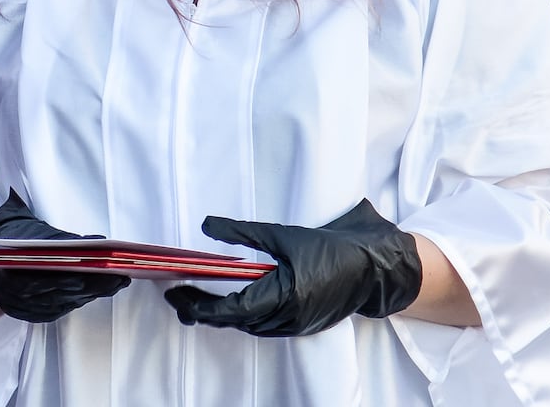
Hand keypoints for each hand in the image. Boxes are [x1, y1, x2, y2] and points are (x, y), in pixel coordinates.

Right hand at [0, 190, 130, 322]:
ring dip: (93, 293)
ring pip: (66, 302)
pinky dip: (80, 300)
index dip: (83, 270)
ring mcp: (25, 307)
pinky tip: (98, 291)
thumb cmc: (8, 238)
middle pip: (65, 290)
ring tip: (117, 281)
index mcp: (13, 269)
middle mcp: (18, 294)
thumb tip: (94, 244)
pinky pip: (60, 309)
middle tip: (121, 274)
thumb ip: (58, 239)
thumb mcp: (26, 230)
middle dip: (96, 283)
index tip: (105, 263)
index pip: (56, 273)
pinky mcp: (32, 314)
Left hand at [163, 200, 421, 337]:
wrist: (375, 268)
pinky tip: (231, 302)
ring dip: (221, 314)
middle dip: (202, 310)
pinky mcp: (301, 324)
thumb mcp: (284, 234)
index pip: (227, 309)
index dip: (197, 304)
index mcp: (282, 295)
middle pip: (232, 321)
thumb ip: (242, 233)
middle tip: (176, 295)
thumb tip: (207, 225)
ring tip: (194, 297)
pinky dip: (243, 315)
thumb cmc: (332, 248)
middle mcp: (286, 317)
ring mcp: (294, 325)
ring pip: (247, 325)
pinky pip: (264, 325)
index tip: (174, 293)